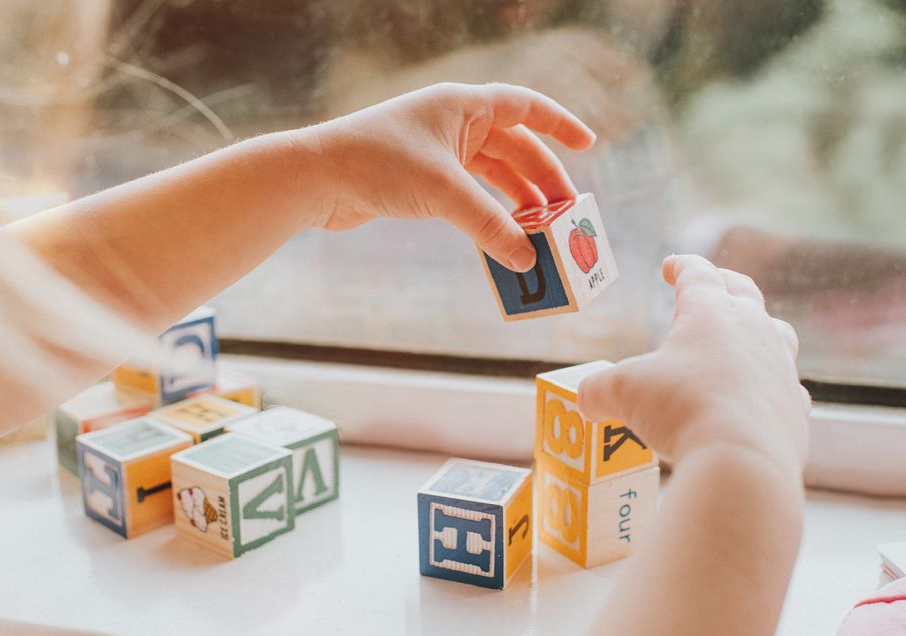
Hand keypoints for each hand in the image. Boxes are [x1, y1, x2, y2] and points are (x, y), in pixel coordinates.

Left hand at [299, 82, 595, 271]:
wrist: (317, 178)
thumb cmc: (378, 165)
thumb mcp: (444, 194)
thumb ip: (491, 226)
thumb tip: (526, 260)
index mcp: (463, 105)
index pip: (526, 107)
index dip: (560, 125)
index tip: (588, 145)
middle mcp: (453, 122)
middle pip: (514, 148)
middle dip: (542, 182)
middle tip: (567, 215)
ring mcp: (437, 151)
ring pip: (492, 175)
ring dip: (517, 203)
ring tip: (541, 234)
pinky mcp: (421, 180)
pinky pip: (469, 195)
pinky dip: (489, 215)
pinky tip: (503, 238)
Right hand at [579, 255, 810, 475]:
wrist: (741, 461)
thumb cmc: (681, 410)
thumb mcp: (622, 393)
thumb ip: (598, 391)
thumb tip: (585, 401)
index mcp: (711, 312)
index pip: (697, 273)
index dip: (681, 266)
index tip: (671, 266)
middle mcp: (753, 329)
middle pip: (744, 292)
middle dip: (725, 282)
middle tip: (714, 281)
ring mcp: (780, 366)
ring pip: (777, 333)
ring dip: (759, 328)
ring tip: (747, 333)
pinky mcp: (795, 406)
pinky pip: (786, 384)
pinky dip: (771, 383)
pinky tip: (759, 394)